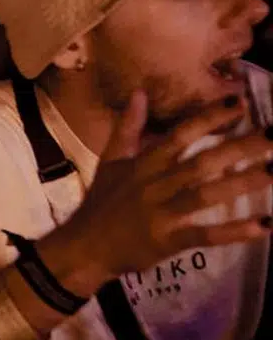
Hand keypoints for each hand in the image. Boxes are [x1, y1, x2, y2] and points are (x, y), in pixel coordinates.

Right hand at [57, 92, 272, 282]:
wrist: (84, 247)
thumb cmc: (102, 203)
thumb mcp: (110, 162)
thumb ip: (127, 128)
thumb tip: (139, 93)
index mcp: (144, 164)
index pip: (179, 135)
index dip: (209, 119)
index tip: (239, 103)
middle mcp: (155, 184)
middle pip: (201, 163)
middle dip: (239, 148)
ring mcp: (162, 213)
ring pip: (206, 194)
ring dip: (242, 183)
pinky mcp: (168, 240)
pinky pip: (205, 234)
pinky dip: (234, 231)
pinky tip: (265, 224)